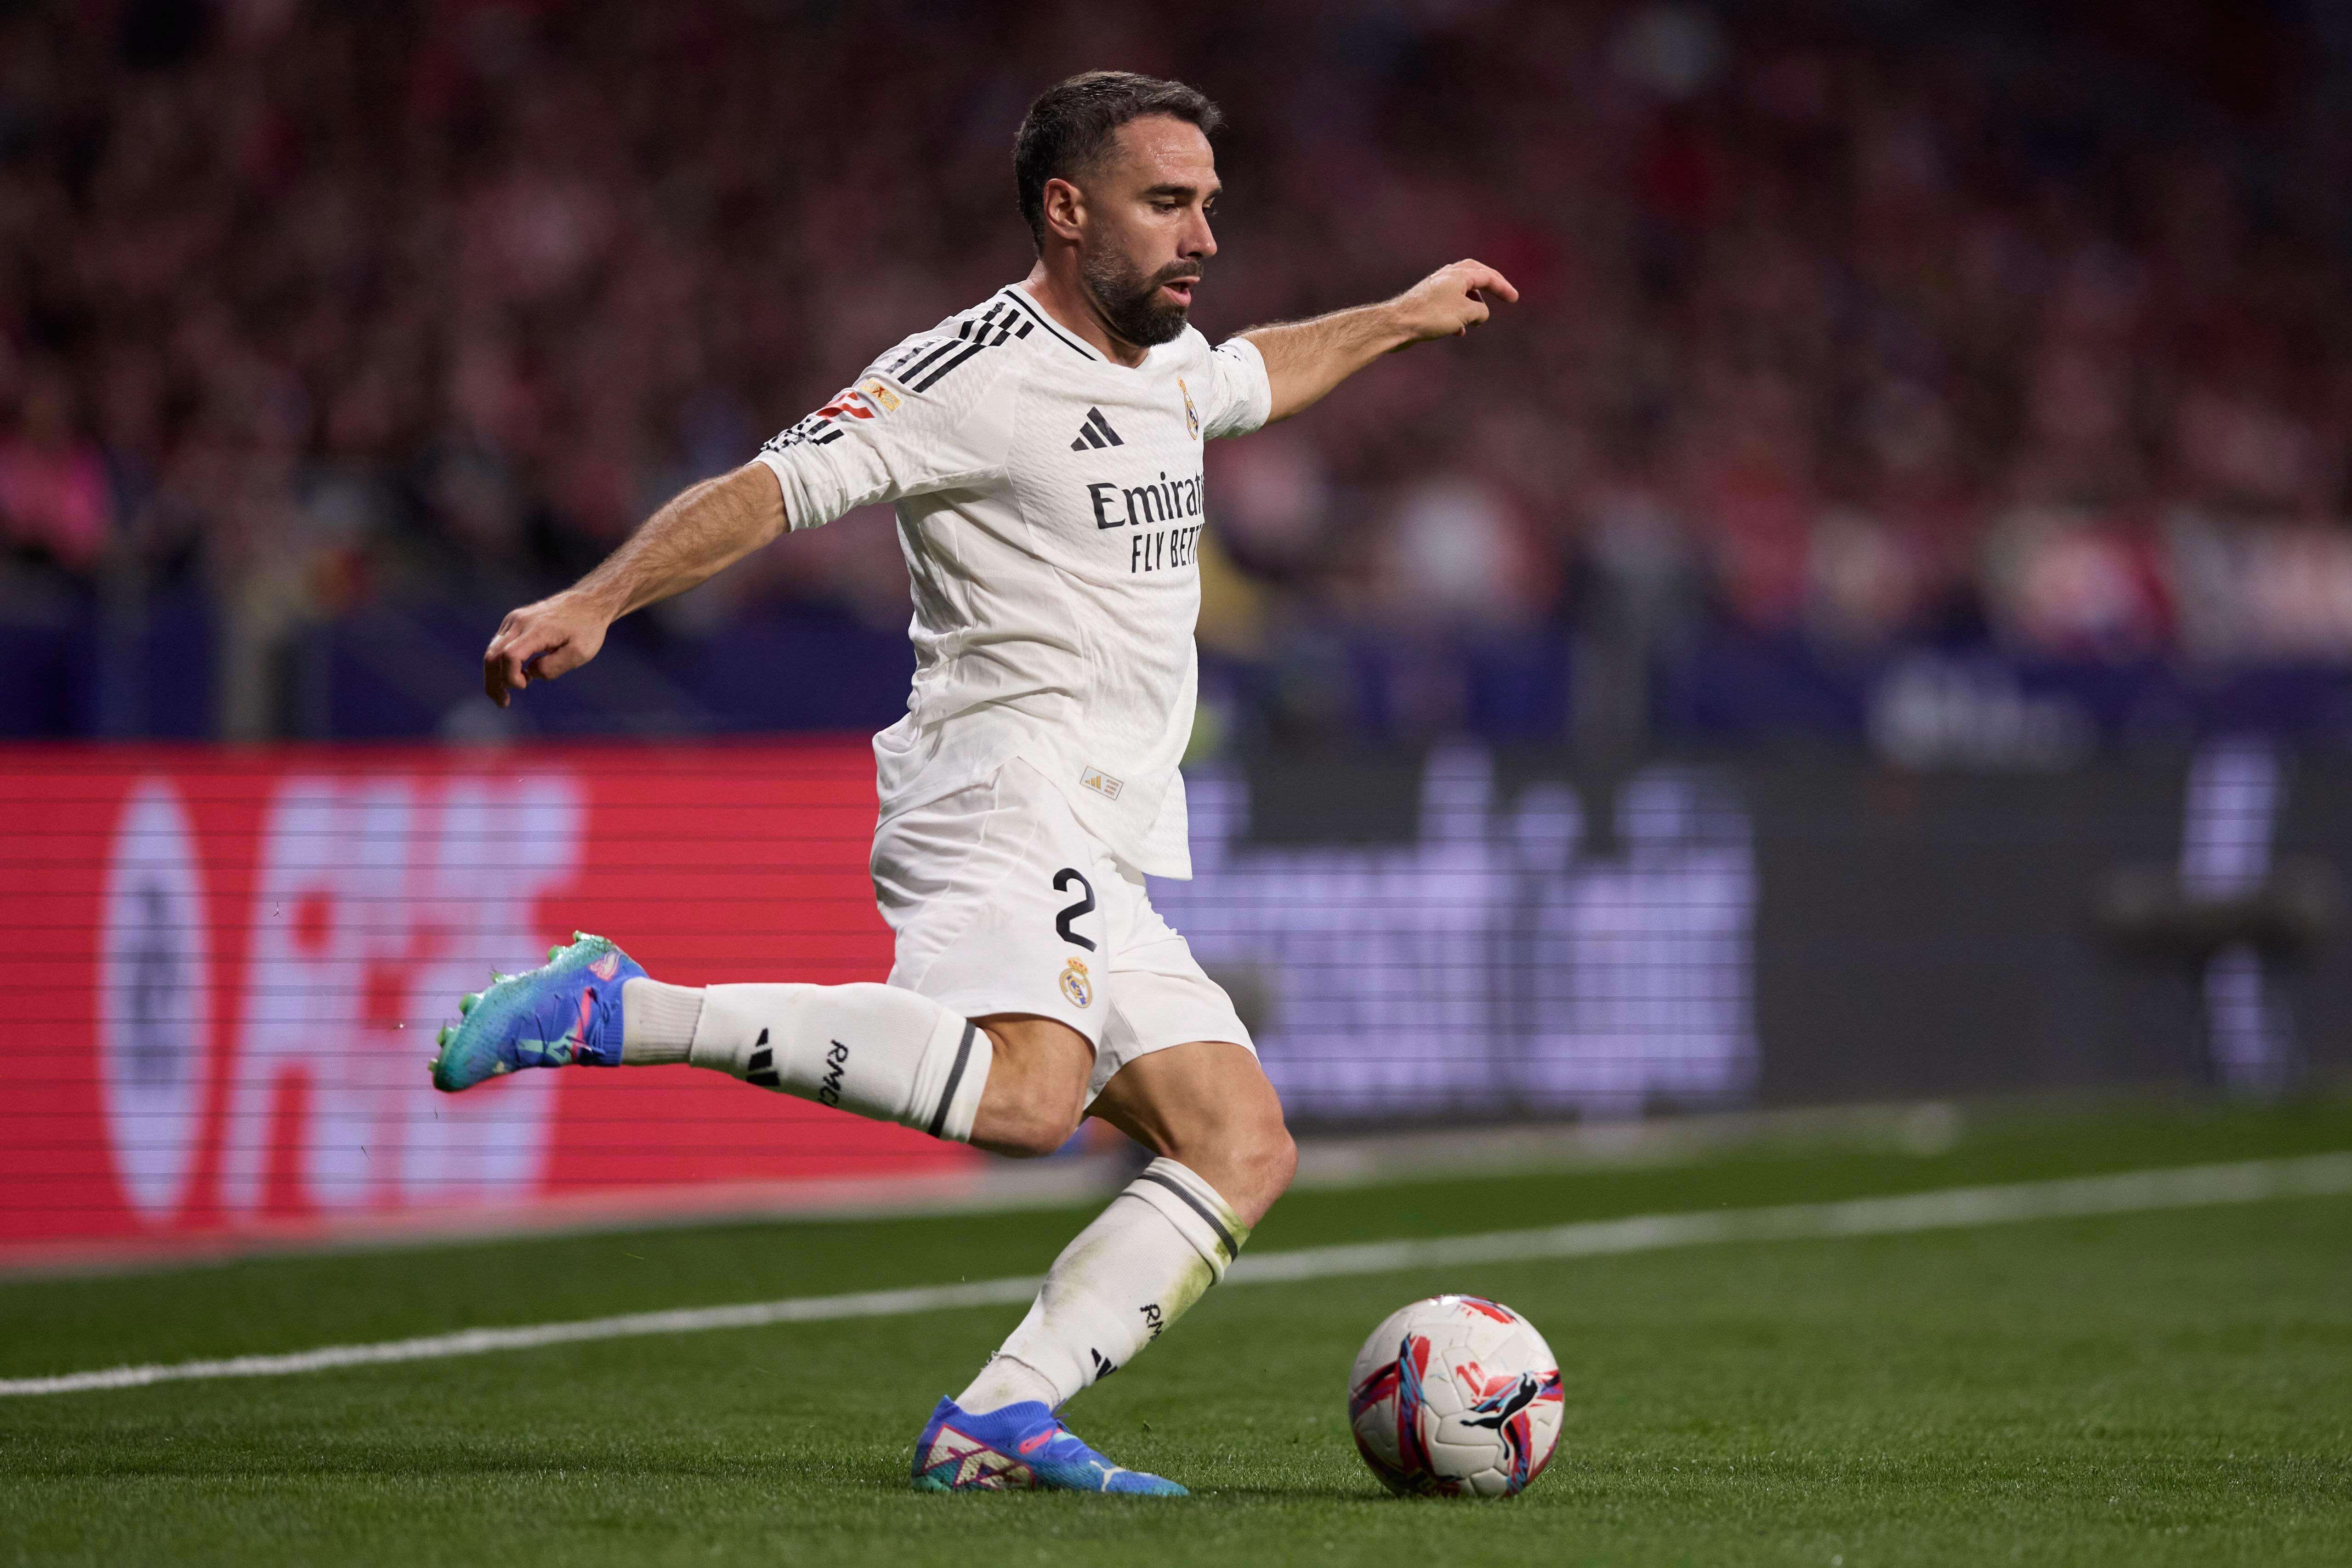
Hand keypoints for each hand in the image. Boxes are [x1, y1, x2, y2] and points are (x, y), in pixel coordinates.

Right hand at [482, 591, 611, 706]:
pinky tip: (519, 674)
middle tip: (503, 703)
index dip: (511, 677)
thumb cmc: (587, 629)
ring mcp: (514, 620)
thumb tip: (530, 673)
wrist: (587, 602)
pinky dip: (502, 663)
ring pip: (492, 650)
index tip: (526, 686)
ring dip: (495, 675)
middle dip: (493, 682)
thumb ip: (554, 667)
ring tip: (505, 695)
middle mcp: (519, 622)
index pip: (510, 655)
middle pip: (493, 655)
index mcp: (537, 630)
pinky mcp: (514, 621)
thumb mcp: (580, 653)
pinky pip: (499, 644)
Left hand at [1386, 259, 1519, 345]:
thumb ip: (1480, 310)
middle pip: (1475, 274)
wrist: (1398, 324)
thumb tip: (1482, 313)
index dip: (1503, 287)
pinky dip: (1458, 314)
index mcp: (1459, 274)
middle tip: (1502, 293)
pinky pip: (1449, 304)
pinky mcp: (1427, 301)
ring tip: (1478, 319)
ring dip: (1472, 303)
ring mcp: (1436, 287)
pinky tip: (1458, 331)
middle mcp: (1447, 276)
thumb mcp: (1465, 313)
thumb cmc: (1431, 316)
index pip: (1487, 276)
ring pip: (1461, 290)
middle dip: (1490, 285)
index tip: (1514, 299)